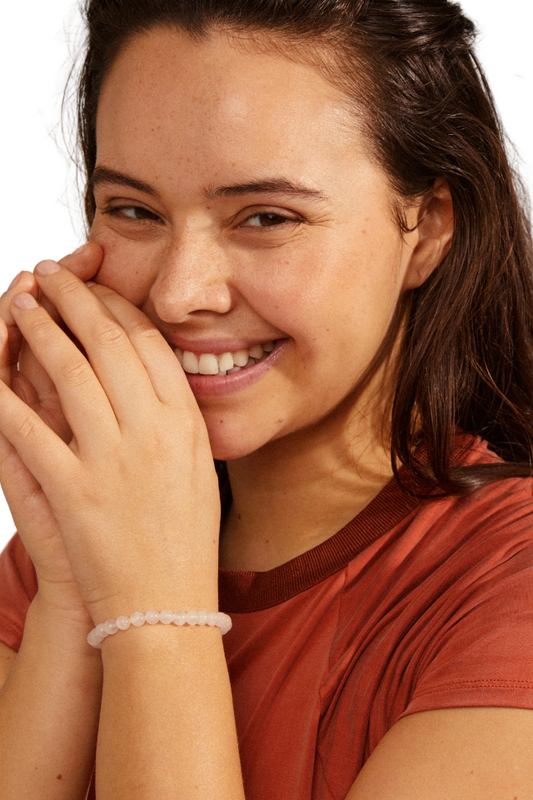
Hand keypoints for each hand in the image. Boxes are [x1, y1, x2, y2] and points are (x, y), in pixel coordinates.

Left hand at [0, 260, 220, 622]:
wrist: (163, 607)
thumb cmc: (184, 541)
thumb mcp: (198, 469)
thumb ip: (176, 419)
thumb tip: (149, 375)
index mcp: (187, 423)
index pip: (148, 342)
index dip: (116, 305)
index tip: (96, 289)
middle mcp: (153, 430)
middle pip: (108, 341)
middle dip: (75, 297)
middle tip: (53, 274)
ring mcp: (112, 458)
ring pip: (69, 369)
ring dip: (40, 327)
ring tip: (23, 301)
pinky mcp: (72, 488)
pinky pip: (27, 426)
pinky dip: (3, 392)